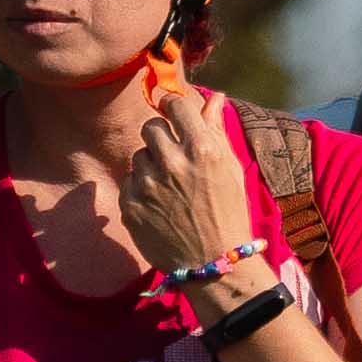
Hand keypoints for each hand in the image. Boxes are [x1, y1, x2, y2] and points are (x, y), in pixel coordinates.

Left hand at [110, 82, 254, 284]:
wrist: (215, 264)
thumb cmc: (229, 214)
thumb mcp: (231, 170)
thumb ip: (216, 131)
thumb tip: (215, 97)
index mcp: (203, 150)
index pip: (174, 104)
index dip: (173, 107)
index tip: (173, 115)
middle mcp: (173, 162)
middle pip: (149, 126)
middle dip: (161, 138)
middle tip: (174, 159)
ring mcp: (148, 184)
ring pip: (138, 155)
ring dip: (152, 167)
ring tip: (171, 190)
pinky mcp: (130, 203)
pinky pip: (130, 182)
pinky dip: (143, 191)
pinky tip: (161, 207)